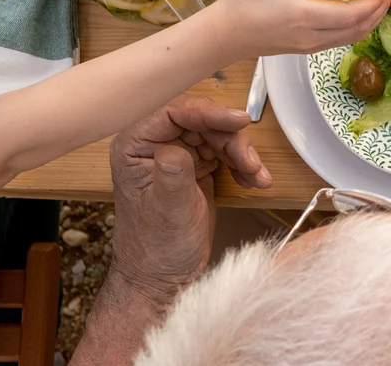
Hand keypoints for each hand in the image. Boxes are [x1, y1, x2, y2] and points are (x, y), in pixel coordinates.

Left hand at [108, 95, 267, 301]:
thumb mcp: (168, 211)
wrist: (165, 278)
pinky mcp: (195, 166)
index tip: (237, 122)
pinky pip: (225, 152)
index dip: (207, 112)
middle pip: (202, 121)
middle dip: (230, 139)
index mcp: (135, 147)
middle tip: (250, 162)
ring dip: (242, 153)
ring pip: (218, 134)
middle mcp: (154, 145)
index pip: (172, 112)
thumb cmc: (156, 249)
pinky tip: (253, 181)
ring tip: (255, 177)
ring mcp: (177, 154)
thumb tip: (176, 147)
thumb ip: (172, 174)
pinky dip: (243, 164)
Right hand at [211, 0, 390, 61]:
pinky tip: (362, 8)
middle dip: (382, 7)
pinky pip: (343, 39)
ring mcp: (312, 45)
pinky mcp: (309, 48)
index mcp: (305, 16)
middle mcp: (313, 36)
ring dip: (374, 17)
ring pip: (354, 37)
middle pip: (360, 28)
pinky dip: (359, 25)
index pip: (352, 14)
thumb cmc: (243, 1)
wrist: (225, 34)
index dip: (376, 0)